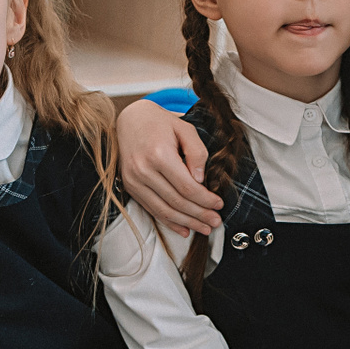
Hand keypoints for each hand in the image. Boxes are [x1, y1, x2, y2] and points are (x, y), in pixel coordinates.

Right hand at [117, 99, 222, 235]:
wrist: (130, 119)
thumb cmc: (161, 123)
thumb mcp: (185, 129)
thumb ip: (197, 153)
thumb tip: (201, 180)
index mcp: (159, 154)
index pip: (187, 187)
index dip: (205, 199)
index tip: (219, 204)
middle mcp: (143, 170)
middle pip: (176, 201)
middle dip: (199, 214)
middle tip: (216, 222)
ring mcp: (133, 180)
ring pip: (164, 210)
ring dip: (186, 222)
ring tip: (203, 228)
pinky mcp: (130, 187)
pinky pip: (151, 209)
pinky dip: (168, 222)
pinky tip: (183, 229)